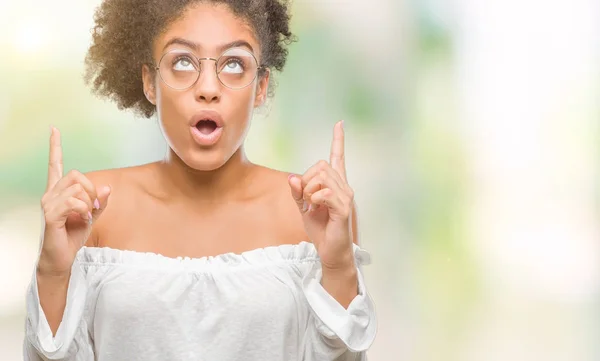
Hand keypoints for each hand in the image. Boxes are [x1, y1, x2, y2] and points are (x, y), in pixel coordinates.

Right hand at [38, 127, 110, 275]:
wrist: (62, 258)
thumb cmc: (72, 236)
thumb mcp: (91, 216)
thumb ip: (99, 202)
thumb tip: (107, 187)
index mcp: (58, 192)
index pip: (55, 165)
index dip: (55, 147)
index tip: (54, 129)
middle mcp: (49, 194)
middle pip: (76, 174)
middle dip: (91, 189)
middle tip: (93, 207)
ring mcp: (47, 204)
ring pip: (77, 188)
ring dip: (88, 203)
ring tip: (85, 217)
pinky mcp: (50, 215)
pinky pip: (74, 202)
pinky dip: (84, 210)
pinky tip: (82, 220)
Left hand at [288, 120, 354, 270]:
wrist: (330, 251)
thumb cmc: (320, 229)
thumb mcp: (303, 207)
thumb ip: (298, 192)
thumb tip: (293, 177)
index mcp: (335, 184)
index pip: (338, 158)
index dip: (338, 140)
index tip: (339, 123)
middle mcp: (344, 187)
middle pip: (321, 165)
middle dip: (307, 179)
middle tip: (305, 198)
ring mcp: (346, 197)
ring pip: (322, 177)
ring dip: (309, 190)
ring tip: (311, 205)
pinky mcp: (344, 208)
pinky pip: (325, 193)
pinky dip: (315, 198)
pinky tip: (315, 208)